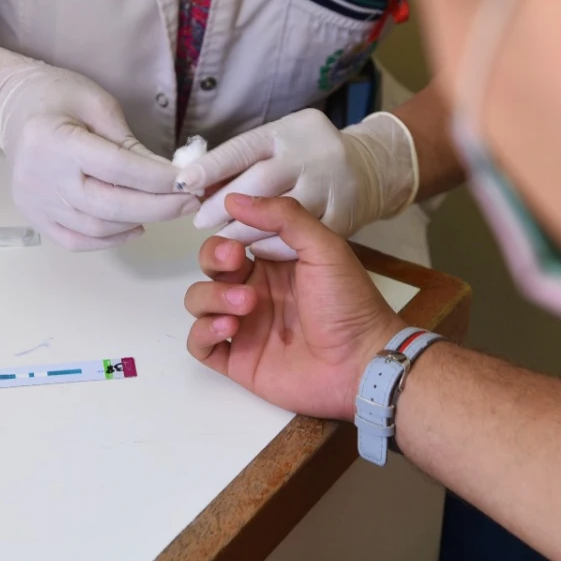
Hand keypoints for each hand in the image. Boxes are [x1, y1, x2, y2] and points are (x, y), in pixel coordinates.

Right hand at [0, 42, 198, 250]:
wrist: (12, 109)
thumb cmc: (58, 97)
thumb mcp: (97, 103)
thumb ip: (129, 142)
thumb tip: (168, 176)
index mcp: (55, 140)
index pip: (116, 168)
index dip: (157, 179)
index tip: (188, 181)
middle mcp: (41, 177)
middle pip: (109, 206)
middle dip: (158, 207)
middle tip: (189, 202)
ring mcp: (34, 202)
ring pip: (96, 228)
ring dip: (138, 222)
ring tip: (166, 209)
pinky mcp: (33, 216)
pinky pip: (76, 241)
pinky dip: (110, 240)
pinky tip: (134, 226)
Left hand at [174, 109, 418, 259]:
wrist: (372, 169)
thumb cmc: (309, 157)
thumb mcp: (280, 144)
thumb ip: (244, 160)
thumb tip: (196, 180)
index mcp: (289, 132)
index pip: (243, 149)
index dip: (212, 167)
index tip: (187, 183)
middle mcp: (311, 155)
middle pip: (259, 182)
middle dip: (224, 205)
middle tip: (201, 221)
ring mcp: (331, 185)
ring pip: (280, 214)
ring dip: (246, 230)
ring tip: (223, 240)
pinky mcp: (344, 215)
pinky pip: (303, 237)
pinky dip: (276, 246)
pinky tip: (258, 250)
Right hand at [183, 194, 405, 420]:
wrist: (362, 362)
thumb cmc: (349, 303)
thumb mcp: (324, 247)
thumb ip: (283, 217)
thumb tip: (235, 198)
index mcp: (274, 263)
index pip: (231, 239)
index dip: (225, 236)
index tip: (236, 241)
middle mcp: (255, 290)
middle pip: (210, 267)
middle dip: (213, 260)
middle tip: (235, 263)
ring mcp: (244, 326)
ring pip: (199, 302)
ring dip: (212, 296)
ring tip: (245, 304)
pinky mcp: (237, 359)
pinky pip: (198, 344)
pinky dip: (204, 331)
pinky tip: (230, 328)